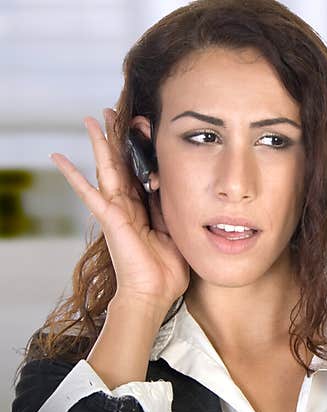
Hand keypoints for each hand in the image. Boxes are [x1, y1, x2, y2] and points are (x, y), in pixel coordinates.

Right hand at [50, 108, 189, 307]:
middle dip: (119, 137)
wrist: (155, 293)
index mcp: (145, 207)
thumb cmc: (167, 268)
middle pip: (122, 163)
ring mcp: (116, 210)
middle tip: (114, 112)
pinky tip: (57, 158)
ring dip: (100, 144)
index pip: (142, 171)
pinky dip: (73, 176)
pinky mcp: (110, 218)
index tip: (147, 125)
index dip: (143, 149)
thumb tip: (173, 185)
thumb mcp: (177, 228)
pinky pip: (89, 193)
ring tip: (91, 120)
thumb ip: (172, 207)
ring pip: (107, 169)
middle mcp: (128, 205)